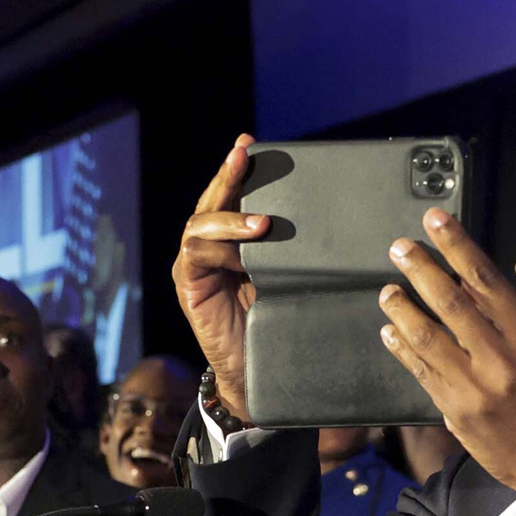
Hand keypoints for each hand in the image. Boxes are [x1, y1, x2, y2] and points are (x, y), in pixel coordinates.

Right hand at [173, 133, 267, 421]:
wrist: (253, 372)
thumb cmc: (273, 325)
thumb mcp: (286, 279)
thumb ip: (291, 252)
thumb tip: (326, 221)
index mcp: (232, 241)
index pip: (233, 197)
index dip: (239, 171)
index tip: (251, 144)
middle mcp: (210, 246)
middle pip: (213, 200)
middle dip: (228, 175)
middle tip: (243, 152)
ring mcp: (195, 263)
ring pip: (201, 223)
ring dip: (229, 216)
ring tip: (262, 221)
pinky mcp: (188, 283)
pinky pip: (196, 253)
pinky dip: (219, 245)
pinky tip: (244, 249)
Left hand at [378, 209, 515, 492]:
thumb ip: (510, 319)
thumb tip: (467, 283)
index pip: (487, 281)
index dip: (457, 247)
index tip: (435, 222)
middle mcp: (502, 360)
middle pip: (452, 303)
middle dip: (422, 270)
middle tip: (400, 248)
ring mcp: (475, 387)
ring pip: (427, 337)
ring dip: (402, 308)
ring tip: (387, 291)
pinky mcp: (455, 411)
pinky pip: (421, 371)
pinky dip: (402, 348)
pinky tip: (389, 332)